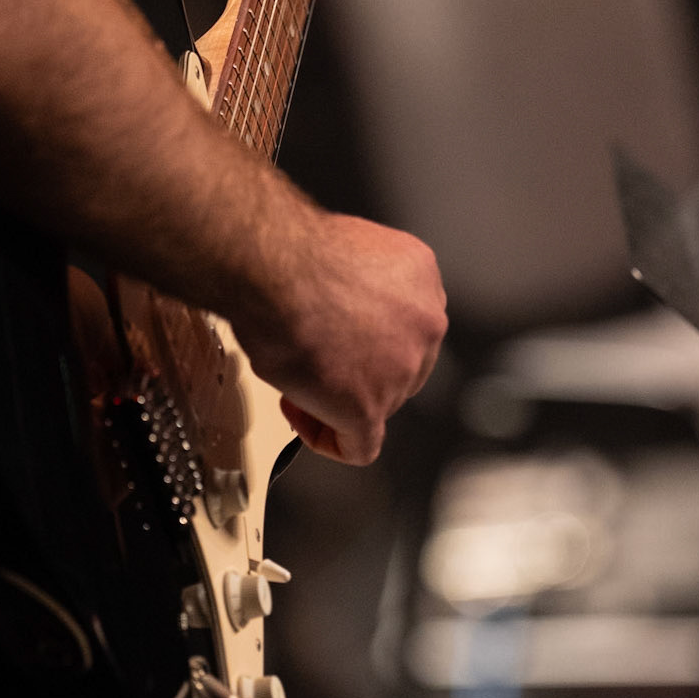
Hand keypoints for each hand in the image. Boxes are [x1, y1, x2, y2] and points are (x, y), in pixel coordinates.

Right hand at [237, 203, 447, 465]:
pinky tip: (308, 424)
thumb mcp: (349, 251)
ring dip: (338, 402)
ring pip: (379, 404)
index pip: (408, 325)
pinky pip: (360, 446)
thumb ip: (360, 289)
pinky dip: (332, 442)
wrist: (274, 268)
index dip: (369, 340)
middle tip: (314, 367)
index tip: (339, 341)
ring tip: (296, 384)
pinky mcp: (369, 407)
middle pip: (400, 368)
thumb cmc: (292, 253)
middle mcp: (424, 322)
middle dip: (357, 373)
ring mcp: (402, 368)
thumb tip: (338, 312)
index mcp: (419, 276)